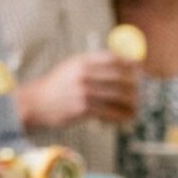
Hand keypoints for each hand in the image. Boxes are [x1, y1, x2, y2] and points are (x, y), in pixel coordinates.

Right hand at [21, 51, 139, 129]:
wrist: (36, 103)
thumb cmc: (58, 86)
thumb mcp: (72, 67)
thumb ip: (94, 64)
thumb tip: (123, 61)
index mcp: (82, 61)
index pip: (114, 59)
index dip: (130, 65)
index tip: (140, 70)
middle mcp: (84, 75)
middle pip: (120, 78)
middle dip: (135, 86)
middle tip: (141, 93)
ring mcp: (83, 92)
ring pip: (117, 97)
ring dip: (131, 104)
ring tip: (136, 109)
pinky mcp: (83, 109)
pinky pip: (109, 113)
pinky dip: (120, 117)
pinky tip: (125, 119)